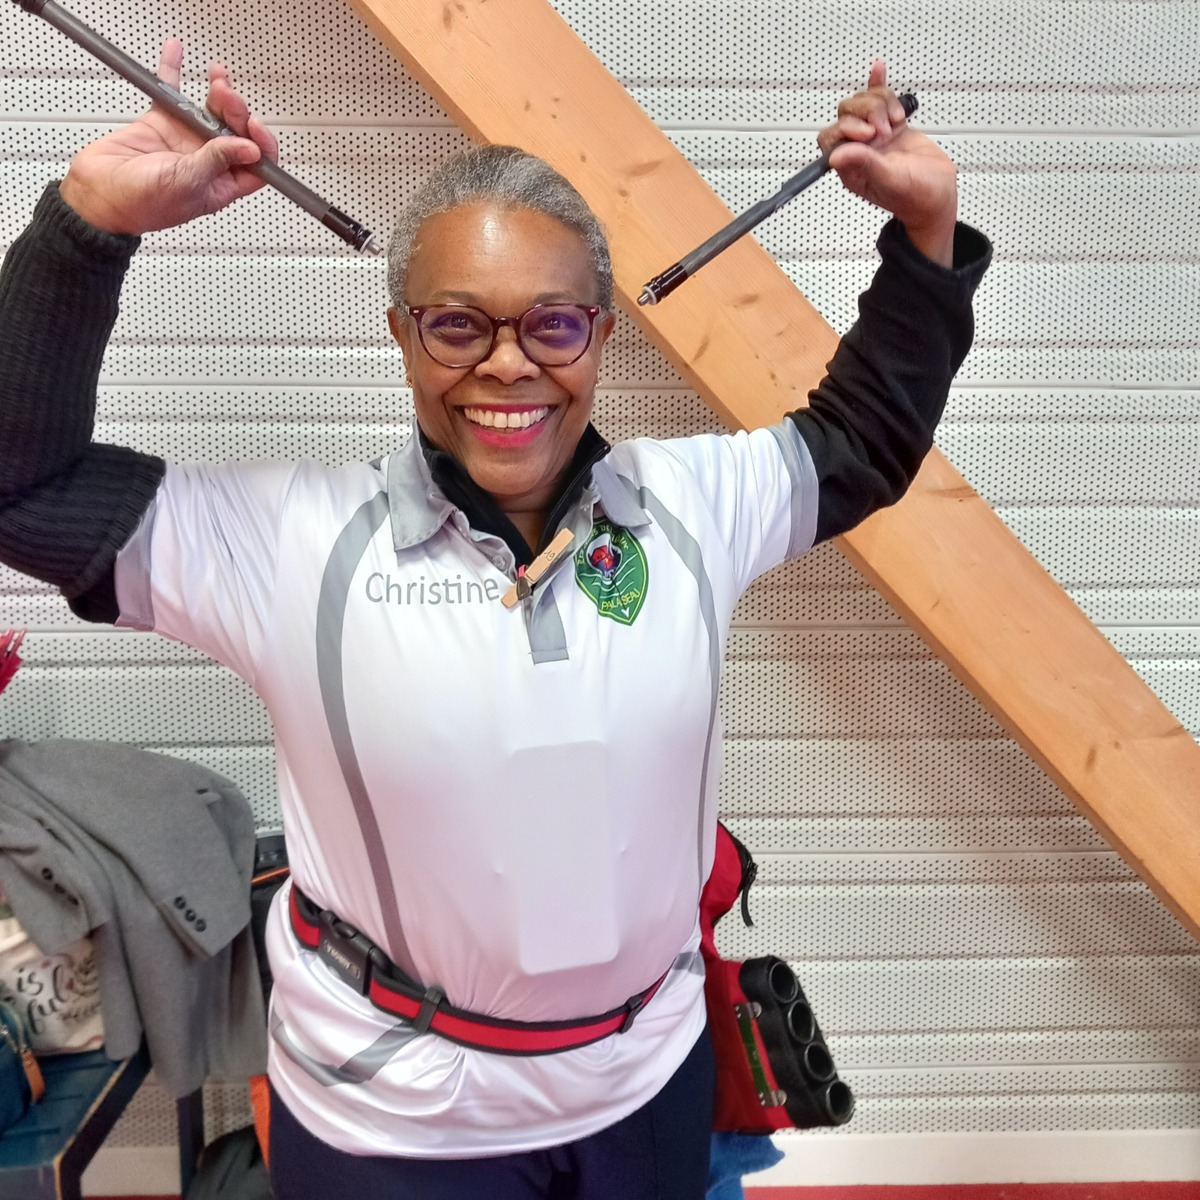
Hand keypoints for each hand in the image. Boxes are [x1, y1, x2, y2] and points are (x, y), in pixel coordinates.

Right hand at [58, 40, 277, 234]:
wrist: (97, 193)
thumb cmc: (141, 204)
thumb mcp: (186, 185)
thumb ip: (216, 162)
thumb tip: (249, 149)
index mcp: (221, 184)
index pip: (255, 165)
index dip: (261, 144)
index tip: (254, 126)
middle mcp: (208, 162)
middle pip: (236, 132)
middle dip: (238, 112)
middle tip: (227, 97)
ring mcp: (185, 140)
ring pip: (212, 112)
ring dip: (220, 93)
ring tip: (219, 78)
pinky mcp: (162, 123)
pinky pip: (173, 94)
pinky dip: (174, 71)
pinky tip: (176, 52)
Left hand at [817, 61, 957, 266]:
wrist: (940, 192)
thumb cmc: (916, 196)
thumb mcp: (890, 180)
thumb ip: (864, 164)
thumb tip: (834, 156)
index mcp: (850, 167)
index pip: (831, 137)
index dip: (847, 128)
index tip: (870, 134)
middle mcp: (859, 150)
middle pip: (847, 113)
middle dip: (868, 112)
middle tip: (888, 129)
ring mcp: (875, 136)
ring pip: (864, 103)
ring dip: (881, 103)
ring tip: (896, 121)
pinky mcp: (891, 126)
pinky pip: (881, 100)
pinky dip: (879, 84)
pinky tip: (877, 69)